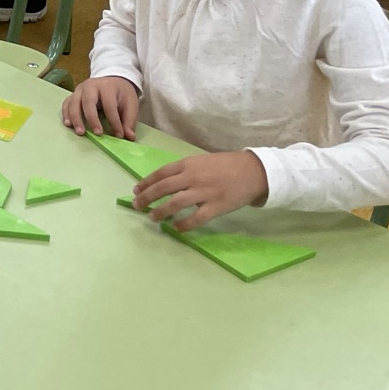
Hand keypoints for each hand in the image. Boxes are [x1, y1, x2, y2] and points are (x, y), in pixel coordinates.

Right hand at [61, 74, 139, 137]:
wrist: (112, 79)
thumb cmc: (121, 93)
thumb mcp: (130, 104)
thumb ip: (129, 120)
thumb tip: (129, 137)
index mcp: (107, 86)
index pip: (109, 105)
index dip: (114, 121)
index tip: (119, 135)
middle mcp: (91, 85)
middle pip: (88, 101)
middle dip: (92, 119)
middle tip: (97, 134)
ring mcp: (80, 89)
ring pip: (73, 102)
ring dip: (75, 118)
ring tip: (80, 132)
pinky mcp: (73, 94)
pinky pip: (66, 103)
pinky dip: (66, 114)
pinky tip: (68, 124)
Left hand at [132, 150, 267, 230]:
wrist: (252, 171)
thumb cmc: (225, 165)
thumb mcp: (201, 161)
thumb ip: (184, 170)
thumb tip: (164, 183)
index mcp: (187, 164)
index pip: (160, 174)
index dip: (145, 183)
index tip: (136, 190)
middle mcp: (192, 177)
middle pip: (163, 188)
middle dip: (146, 197)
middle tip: (136, 206)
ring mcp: (204, 192)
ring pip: (175, 203)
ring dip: (160, 211)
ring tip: (151, 217)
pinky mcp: (216, 206)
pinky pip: (196, 218)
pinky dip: (184, 224)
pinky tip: (176, 228)